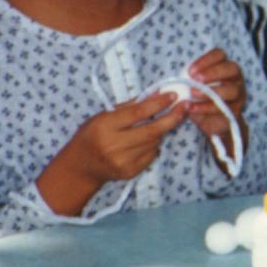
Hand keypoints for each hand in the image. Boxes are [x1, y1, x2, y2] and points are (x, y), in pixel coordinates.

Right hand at [65, 92, 187, 185]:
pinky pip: (152, 155)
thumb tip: (157, 94)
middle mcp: (114, 145)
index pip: (138, 113)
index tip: (173, 95)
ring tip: (156, 124)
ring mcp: (123, 162)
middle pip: (152, 130)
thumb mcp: (103, 116)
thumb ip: (130, 106)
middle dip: (172, 117)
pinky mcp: (130, 173)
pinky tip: (145, 141)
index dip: (158, 103)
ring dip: (160, 131)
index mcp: (105, 126)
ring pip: (154, 142)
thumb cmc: (92, 135)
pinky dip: (153, 145)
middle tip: (185, 106)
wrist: (81, 167)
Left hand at [186, 48, 247, 156]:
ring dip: (211, 91)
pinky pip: (223, 108)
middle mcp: (235, 78)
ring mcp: (238, 95)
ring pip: (231, 90)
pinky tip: (191, 108)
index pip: (220, 55)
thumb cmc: (201, 99)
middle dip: (213, 72)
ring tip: (192, 94)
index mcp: (224, 67)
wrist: (213, 123)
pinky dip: (205, 107)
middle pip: (232, 68)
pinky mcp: (235, 111)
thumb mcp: (193, 87)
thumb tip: (172, 82)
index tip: (190, 71)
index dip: (206, 60)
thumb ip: (188, 81)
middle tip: (195, 79)